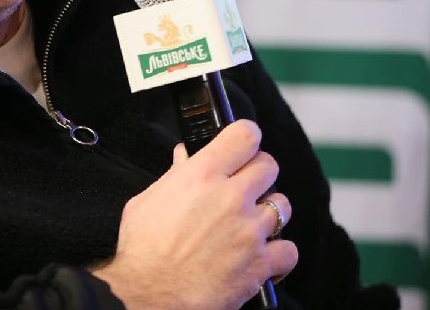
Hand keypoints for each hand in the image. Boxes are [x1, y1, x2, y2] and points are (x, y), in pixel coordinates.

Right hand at [91, 120, 297, 309]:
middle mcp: (231, 197)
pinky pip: (289, 249)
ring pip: (282, 205)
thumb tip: (186, 157)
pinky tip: (262, 255)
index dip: (246, 137)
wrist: (147, 296)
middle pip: (269, 166)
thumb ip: (174, 176)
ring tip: (250, 223)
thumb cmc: (140, 250)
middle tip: (244, 186)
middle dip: (257, 173)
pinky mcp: (259, 264)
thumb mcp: (147, 200)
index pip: (245, 135)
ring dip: (268, 212)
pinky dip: (279, 253)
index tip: (243, 144)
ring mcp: (249, 231)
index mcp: (201, 175)